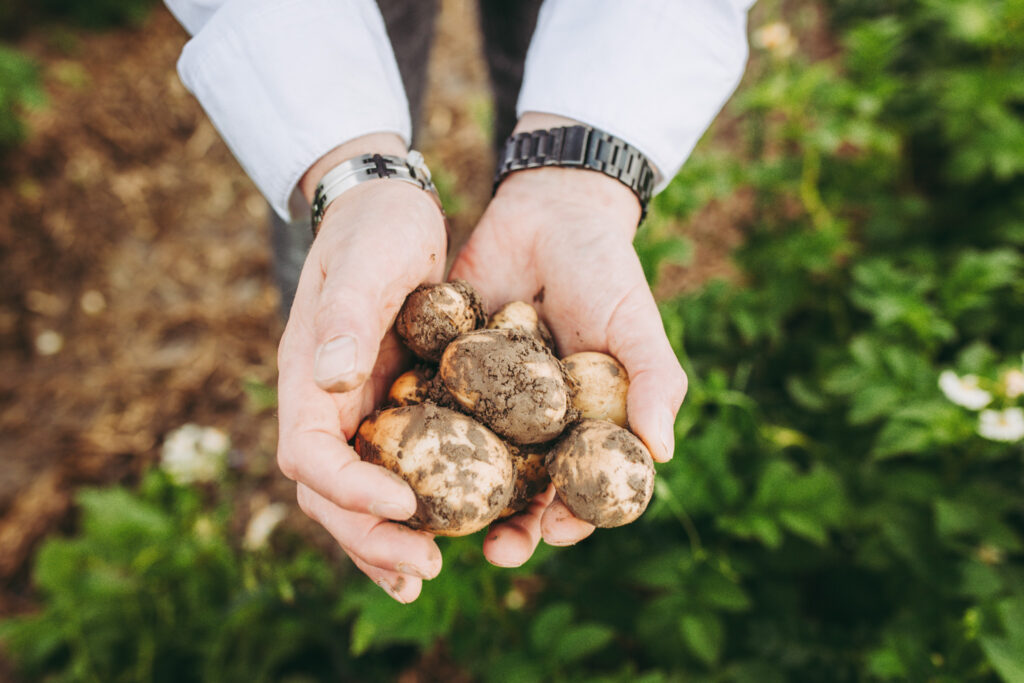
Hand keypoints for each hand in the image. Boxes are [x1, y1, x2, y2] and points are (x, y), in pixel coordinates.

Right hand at [277, 135, 446, 601]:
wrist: (386, 209)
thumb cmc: (375, 230)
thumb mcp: (367, 265)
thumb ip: (344, 320)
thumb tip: (330, 379)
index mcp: (309, 377)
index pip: (310, 454)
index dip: (351, 490)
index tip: (405, 507)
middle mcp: (325, 405)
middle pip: (330, 493)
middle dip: (370, 536)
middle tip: (423, 570)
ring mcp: (355, 411)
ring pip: (357, 495)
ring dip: (384, 541)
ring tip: (421, 577)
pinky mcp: (390, 408)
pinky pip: (393, 471)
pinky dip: (410, 512)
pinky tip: (443, 538)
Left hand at [449, 114, 686, 566]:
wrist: (548, 213)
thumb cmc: (605, 272)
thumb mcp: (634, 323)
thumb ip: (652, 382)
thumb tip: (661, 452)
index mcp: (585, 425)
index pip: (583, 486)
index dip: (574, 516)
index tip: (560, 532)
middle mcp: (534, 425)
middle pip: (524, 491)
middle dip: (512, 527)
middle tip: (497, 551)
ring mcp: (488, 403)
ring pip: (472, 464)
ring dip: (459, 499)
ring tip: (443, 523)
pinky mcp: (446, 374)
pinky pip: (431, 412)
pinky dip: (416, 438)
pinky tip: (397, 460)